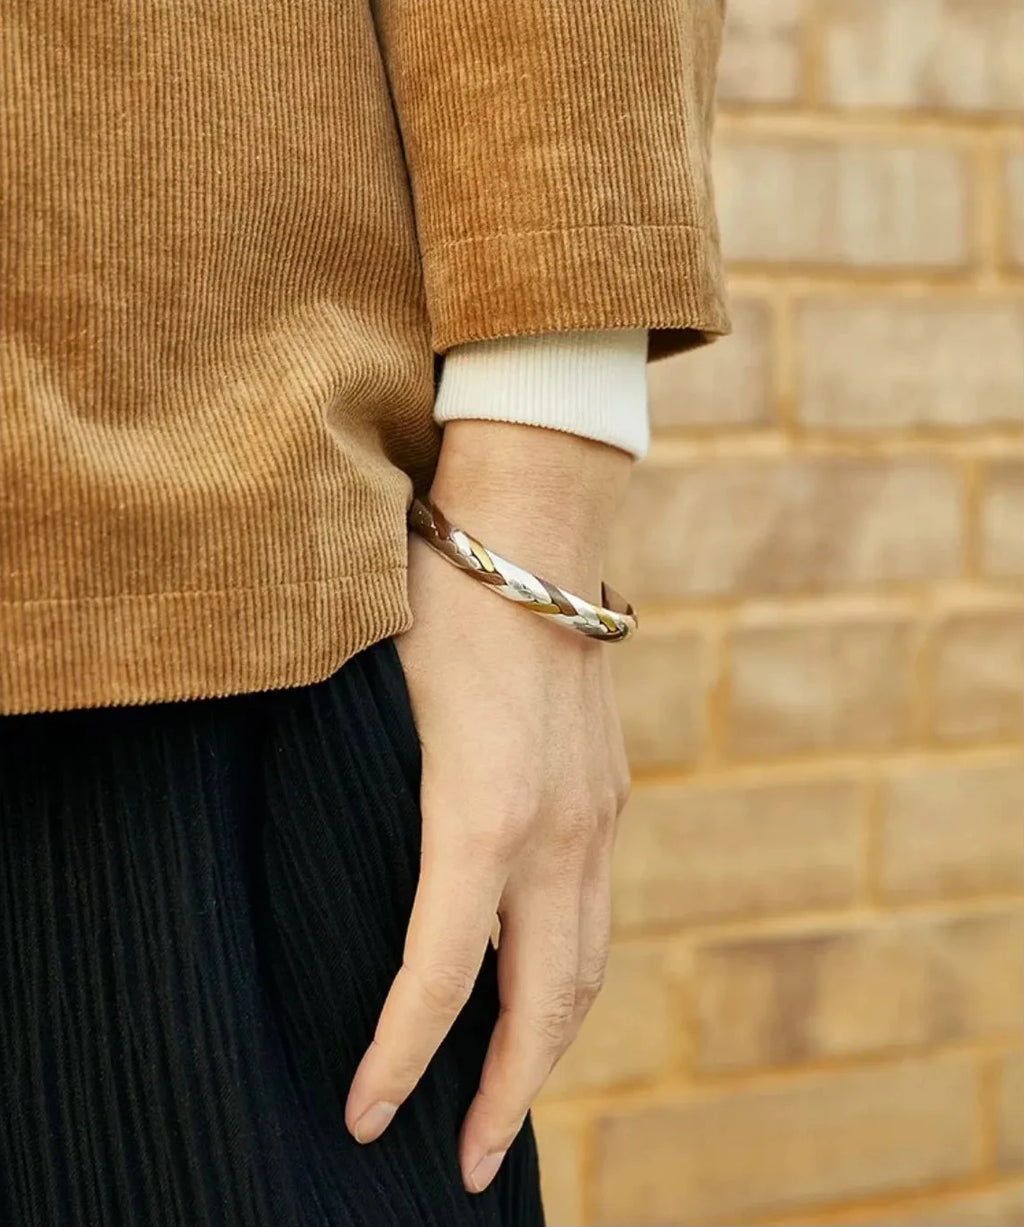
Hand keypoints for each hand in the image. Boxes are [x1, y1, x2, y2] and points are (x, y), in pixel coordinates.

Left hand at [343, 420, 632, 1193]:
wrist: (534, 524)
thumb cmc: (441, 598)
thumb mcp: (382, 698)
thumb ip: (380, 799)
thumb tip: (357, 878)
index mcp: (484, 813)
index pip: (438, 975)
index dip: (398, 1058)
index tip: (363, 1117)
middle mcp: (558, 829)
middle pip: (547, 998)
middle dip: (506, 1092)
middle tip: (465, 1160)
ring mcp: (598, 809)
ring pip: (588, 960)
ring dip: (549, 1039)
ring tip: (504, 1093)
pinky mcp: (609, 788)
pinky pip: (595, 906)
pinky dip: (567, 968)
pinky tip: (534, 980)